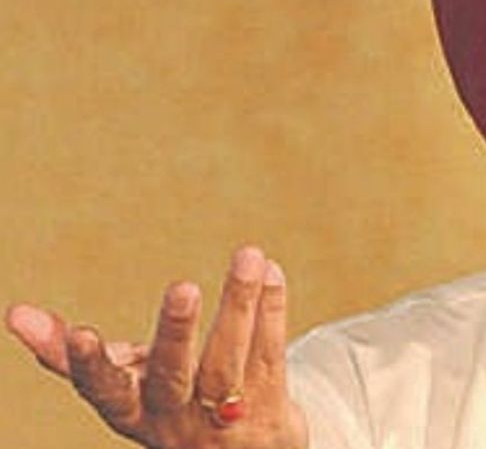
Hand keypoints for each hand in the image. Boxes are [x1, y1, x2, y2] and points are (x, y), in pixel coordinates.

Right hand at [5, 246, 307, 448]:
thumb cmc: (171, 407)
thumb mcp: (126, 389)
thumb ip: (76, 358)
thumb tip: (14, 314)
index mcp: (133, 413)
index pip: (106, 391)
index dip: (89, 365)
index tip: (79, 333)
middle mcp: (176, 418)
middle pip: (176, 376)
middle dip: (177, 331)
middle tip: (183, 287)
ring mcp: (223, 418)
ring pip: (231, 360)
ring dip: (239, 304)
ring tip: (249, 255)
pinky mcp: (268, 410)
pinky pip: (269, 355)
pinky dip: (271, 311)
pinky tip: (272, 273)